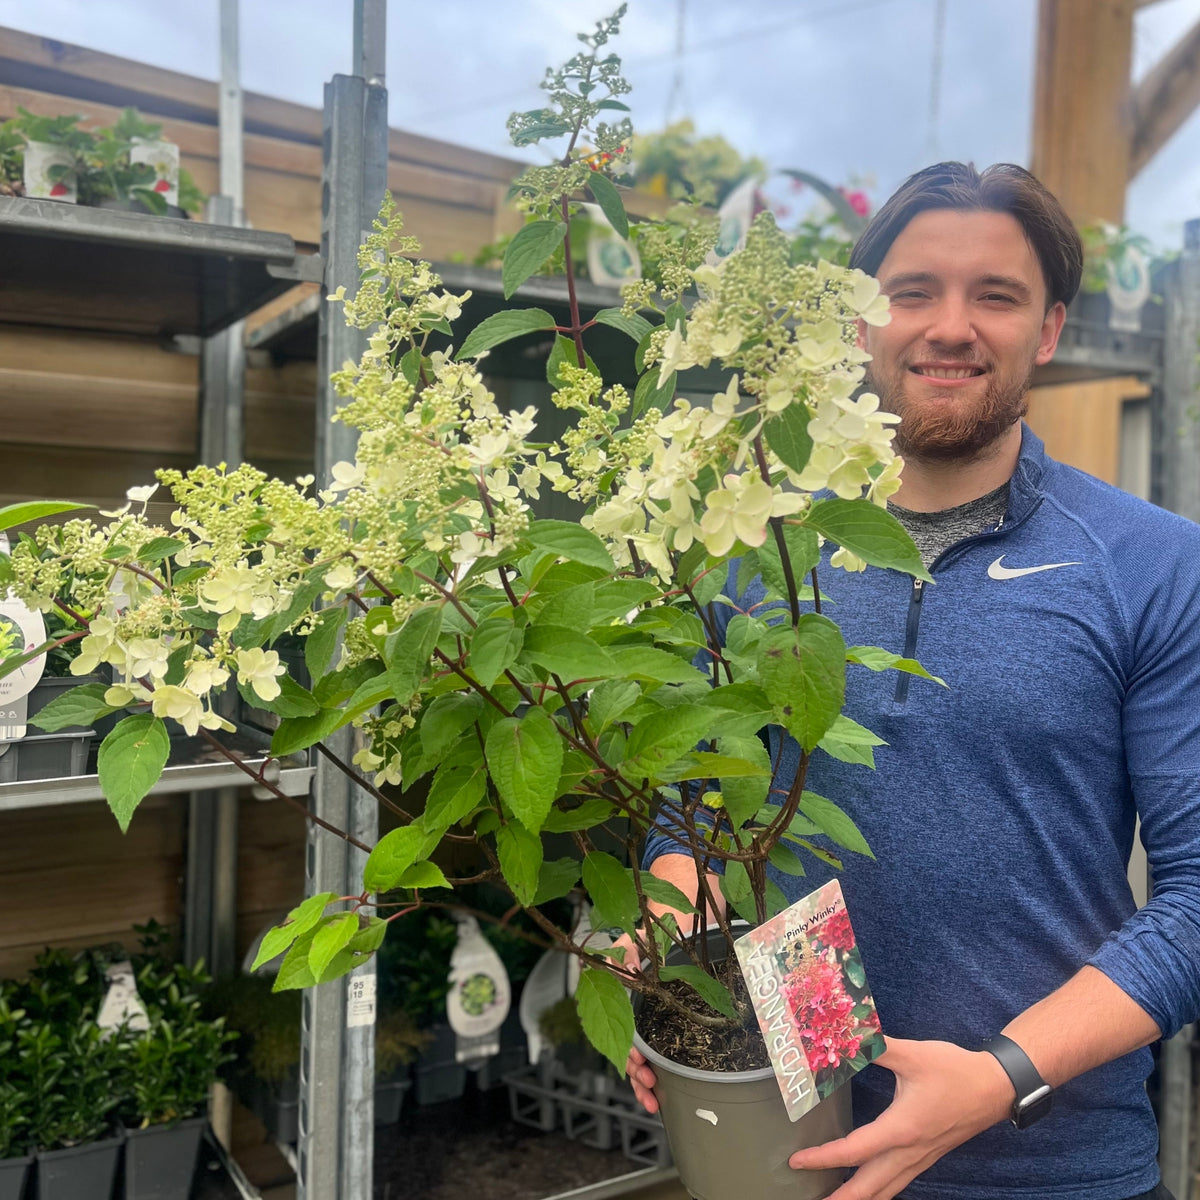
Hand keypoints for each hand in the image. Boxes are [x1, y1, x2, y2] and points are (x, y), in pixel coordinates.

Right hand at [608, 930, 660, 1112]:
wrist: (673, 931)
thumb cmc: (648, 936)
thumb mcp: (633, 939)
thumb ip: (625, 951)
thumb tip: (629, 966)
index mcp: (616, 998)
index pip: (615, 1028)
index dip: (626, 1047)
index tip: (638, 1059)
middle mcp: (626, 1015)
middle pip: (624, 1051)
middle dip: (635, 1073)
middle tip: (649, 1084)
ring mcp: (643, 1023)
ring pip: (636, 1060)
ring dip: (642, 1083)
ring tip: (653, 1101)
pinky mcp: (658, 1027)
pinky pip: (653, 1055)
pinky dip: (655, 1075)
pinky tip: (661, 1093)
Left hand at [787, 1037, 1013, 1199]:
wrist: (995, 1087)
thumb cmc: (954, 1071)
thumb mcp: (913, 1054)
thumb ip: (876, 1046)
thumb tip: (847, 1036)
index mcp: (901, 1129)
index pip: (854, 1151)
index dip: (824, 1159)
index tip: (798, 1162)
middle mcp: (909, 1151)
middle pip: (869, 1188)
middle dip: (840, 1199)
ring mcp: (920, 1158)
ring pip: (886, 1191)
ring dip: (860, 1199)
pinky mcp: (928, 1156)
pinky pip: (899, 1183)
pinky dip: (879, 1192)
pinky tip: (869, 1189)